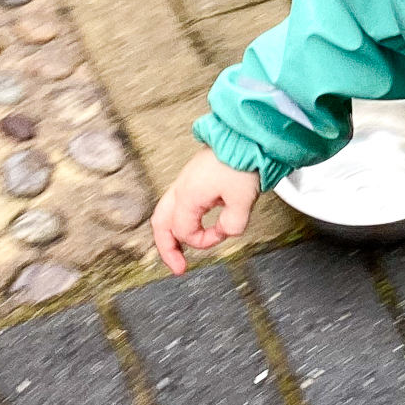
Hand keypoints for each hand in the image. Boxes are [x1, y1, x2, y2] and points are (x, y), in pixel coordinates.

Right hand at [150, 148, 261, 274]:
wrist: (244, 139)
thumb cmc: (240, 162)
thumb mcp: (242, 201)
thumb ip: (233, 224)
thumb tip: (226, 231)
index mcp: (188, 196)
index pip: (185, 232)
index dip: (203, 241)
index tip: (220, 237)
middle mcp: (181, 189)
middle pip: (161, 224)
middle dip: (166, 248)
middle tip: (177, 266)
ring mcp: (185, 182)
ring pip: (167, 213)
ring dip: (172, 233)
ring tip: (180, 248)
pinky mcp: (194, 179)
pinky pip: (178, 204)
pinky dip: (181, 219)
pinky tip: (196, 222)